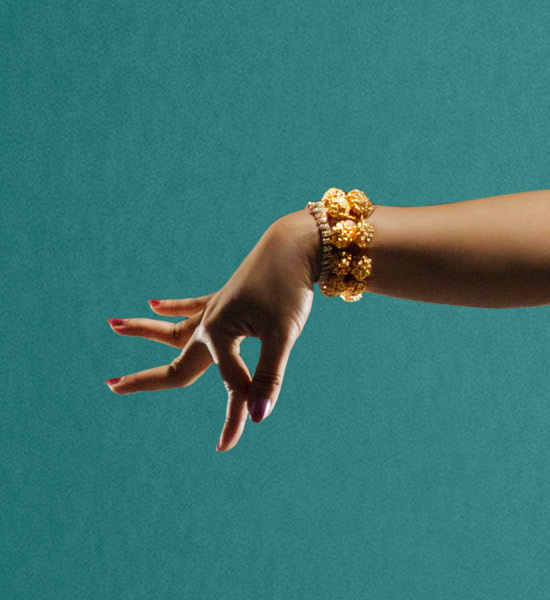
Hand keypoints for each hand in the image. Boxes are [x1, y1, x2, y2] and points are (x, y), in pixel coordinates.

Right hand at [105, 212, 320, 451]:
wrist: (296, 245)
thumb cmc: (289, 289)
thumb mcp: (283, 334)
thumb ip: (270, 374)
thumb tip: (258, 415)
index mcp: (219, 336)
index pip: (230, 386)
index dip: (234, 416)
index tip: (225, 448)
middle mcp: (209, 324)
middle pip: (175, 361)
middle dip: (143, 378)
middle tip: (110, 386)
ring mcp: (215, 310)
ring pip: (173, 328)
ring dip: (144, 329)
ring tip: (113, 324)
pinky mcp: (225, 297)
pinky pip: (193, 306)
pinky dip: (174, 306)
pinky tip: (155, 301)